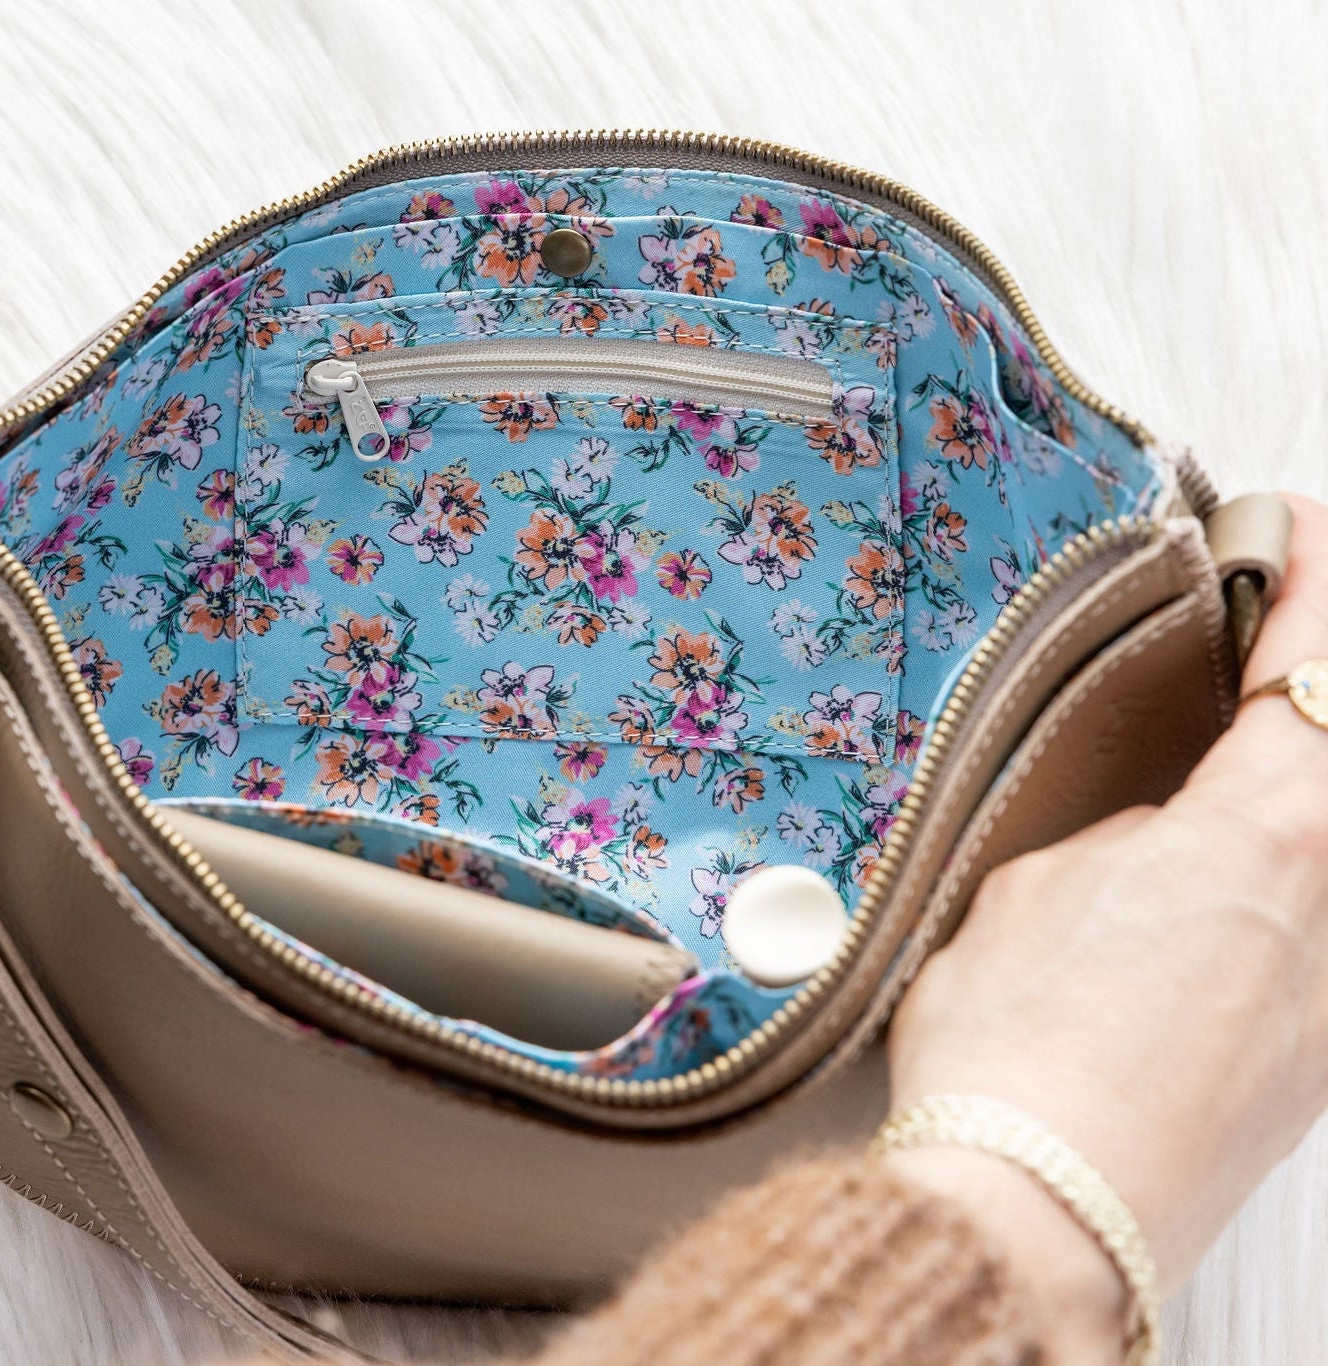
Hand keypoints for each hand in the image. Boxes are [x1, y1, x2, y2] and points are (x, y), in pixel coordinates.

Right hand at [885, 495, 1327, 1358]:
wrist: (1040, 1212)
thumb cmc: (1022, 1058)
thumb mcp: (1038, 887)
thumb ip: (1128, 832)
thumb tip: (1168, 828)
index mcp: (1266, 837)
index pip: (1319, 659)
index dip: (1308, 573)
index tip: (1290, 530)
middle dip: (1310, 681)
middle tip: (1272, 635)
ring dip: (1286, 788)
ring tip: (1225, 770)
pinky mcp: (1319, 1063)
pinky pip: (1319, 928)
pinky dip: (1281, 875)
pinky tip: (1213, 893)